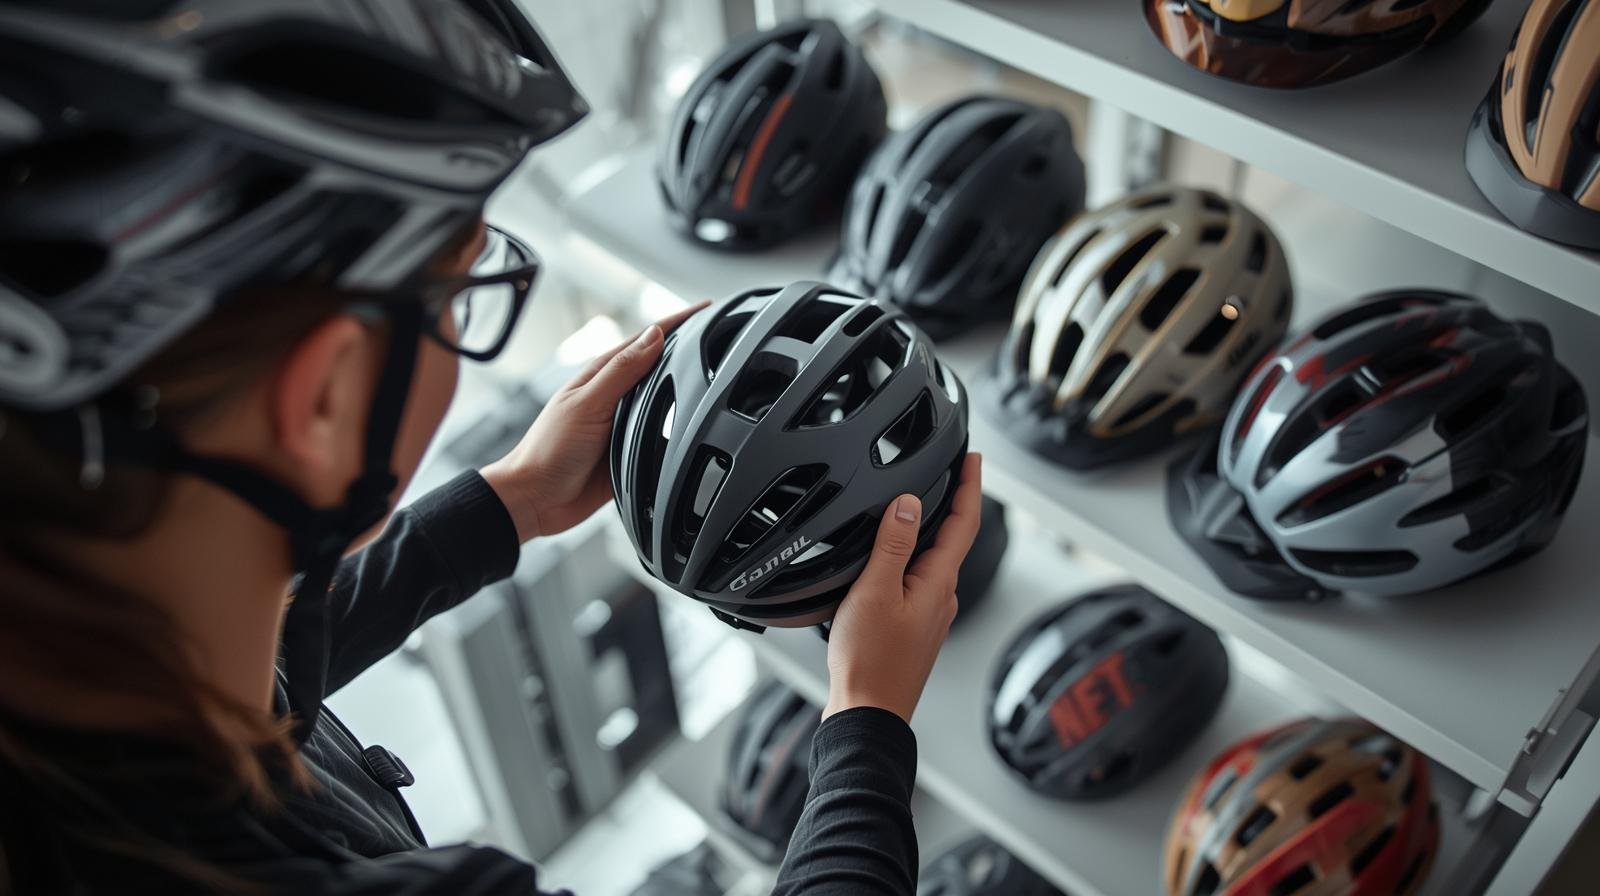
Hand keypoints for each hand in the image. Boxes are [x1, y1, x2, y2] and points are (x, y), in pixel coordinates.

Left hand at [481, 302, 706, 540]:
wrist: (538, 498)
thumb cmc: (549, 449)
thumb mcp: (589, 403)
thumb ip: (623, 370)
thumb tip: (655, 336)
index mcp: (604, 375)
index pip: (647, 339)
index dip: (677, 322)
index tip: (705, 309)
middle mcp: (616, 395)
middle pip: (659, 365)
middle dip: (688, 347)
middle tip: (718, 333)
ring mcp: (623, 422)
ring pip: (664, 398)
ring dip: (686, 383)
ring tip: (713, 368)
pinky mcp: (629, 450)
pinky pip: (662, 434)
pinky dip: (679, 426)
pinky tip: (694, 422)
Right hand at [823, 453, 983, 723]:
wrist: (867, 714)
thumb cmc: (870, 661)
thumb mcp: (874, 591)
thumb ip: (893, 545)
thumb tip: (909, 504)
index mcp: (937, 583)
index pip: (964, 522)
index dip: (971, 485)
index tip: (975, 458)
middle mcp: (941, 596)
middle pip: (952, 537)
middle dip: (953, 501)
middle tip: (951, 470)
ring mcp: (929, 613)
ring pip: (933, 559)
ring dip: (931, 529)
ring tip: (919, 504)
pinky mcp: (914, 626)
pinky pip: (918, 579)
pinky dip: (912, 556)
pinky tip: (893, 557)